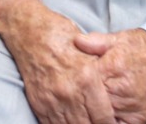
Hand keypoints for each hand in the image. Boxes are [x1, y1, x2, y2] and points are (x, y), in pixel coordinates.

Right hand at [0, 0, 112, 123]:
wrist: (28, 31)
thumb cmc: (61, 35)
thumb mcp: (89, 49)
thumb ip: (103, 71)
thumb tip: (117, 94)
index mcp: (86, 77)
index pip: (103, 116)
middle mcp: (68, 92)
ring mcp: (51, 100)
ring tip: (88, 123)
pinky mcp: (38, 103)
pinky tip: (72, 122)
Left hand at [73, 28, 145, 123]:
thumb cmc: (141, 48)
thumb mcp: (118, 39)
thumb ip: (96, 41)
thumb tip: (77, 40)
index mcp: (112, 68)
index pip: (85, 82)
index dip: (74, 85)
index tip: (64, 89)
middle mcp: (121, 89)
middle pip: (91, 102)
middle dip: (80, 104)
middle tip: (66, 108)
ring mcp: (130, 105)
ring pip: (102, 117)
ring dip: (91, 116)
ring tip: (79, 116)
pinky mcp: (139, 117)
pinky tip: (99, 121)